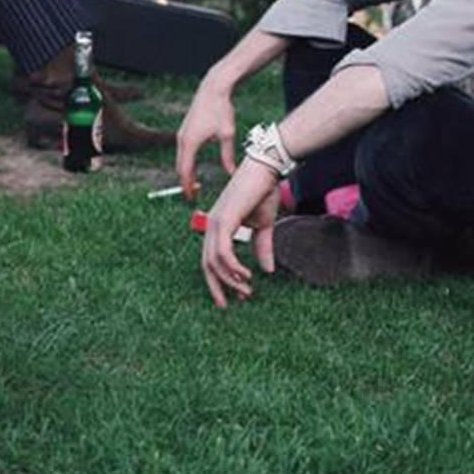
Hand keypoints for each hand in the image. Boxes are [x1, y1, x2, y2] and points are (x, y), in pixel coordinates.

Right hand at [175, 76, 237, 197]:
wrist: (213, 88)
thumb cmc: (221, 110)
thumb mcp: (227, 135)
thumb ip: (227, 156)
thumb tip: (231, 173)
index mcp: (190, 143)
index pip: (185, 171)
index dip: (187, 186)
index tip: (191, 197)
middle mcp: (182, 139)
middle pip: (180, 167)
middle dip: (185, 181)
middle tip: (192, 194)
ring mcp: (181, 133)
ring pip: (180, 159)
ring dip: (185, 171)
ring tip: (193, 184)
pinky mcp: (185, 129)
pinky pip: (182, 150)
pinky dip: (185, 161)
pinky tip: (193, 166)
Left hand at [201, 161, 280, 307]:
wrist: (266, 169)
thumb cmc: (263, 192)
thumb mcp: (263, 225)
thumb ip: (262, 246)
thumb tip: (267, 270)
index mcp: (217, 226)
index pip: (211, 259)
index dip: (221, 279)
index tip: (235, 295)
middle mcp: (211, 225)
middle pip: (207, 264)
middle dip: (218, 287)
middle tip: (230, 304)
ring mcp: (215, 223)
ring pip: (214, 262)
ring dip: (230, 280)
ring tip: (246, 291)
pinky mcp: (223, 221)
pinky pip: (222, 252)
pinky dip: (232, 268)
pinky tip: (245, 276)